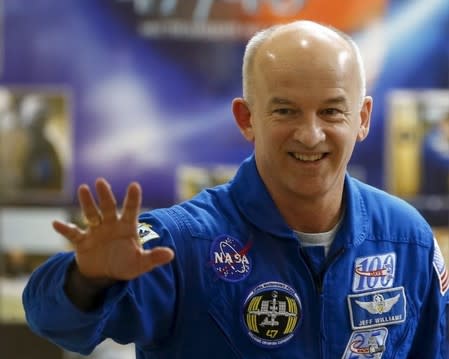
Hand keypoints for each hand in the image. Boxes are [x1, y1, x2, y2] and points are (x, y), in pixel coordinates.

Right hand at [53, 178, 173, 280]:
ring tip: (83, 189)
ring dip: (87, 203)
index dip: (132, 198)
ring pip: (90, 214)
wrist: (104, 274)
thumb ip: (153, 258)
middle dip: (105, 195)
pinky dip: (65, 230)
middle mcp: (111, 224)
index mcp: (127, 227)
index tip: (134, 185)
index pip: (131, 210)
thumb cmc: (125, 264)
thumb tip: (171, 255)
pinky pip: (73, 234)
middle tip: (101, 182)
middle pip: (108, 207)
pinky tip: (56, 224)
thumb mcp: (140, 264)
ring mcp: (95, 231)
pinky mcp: (82, 241)